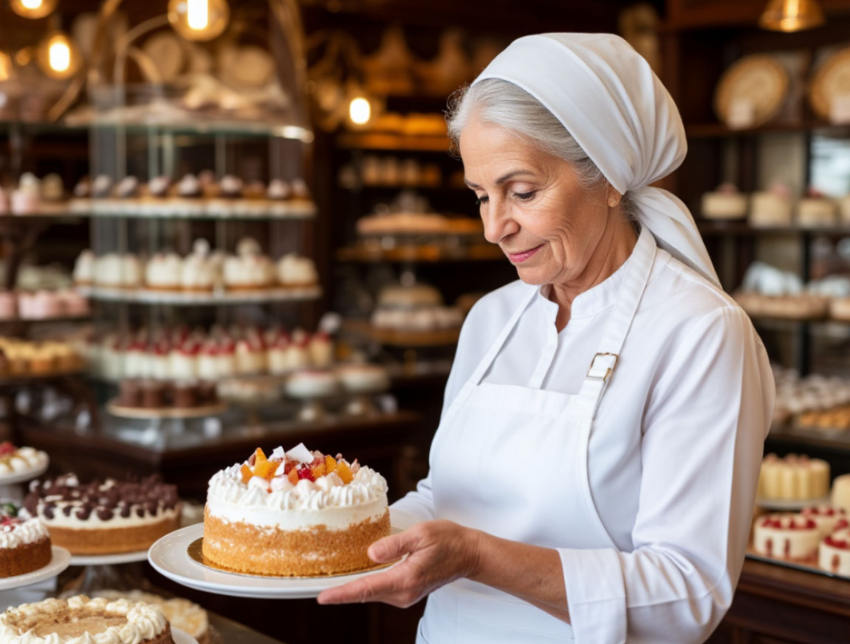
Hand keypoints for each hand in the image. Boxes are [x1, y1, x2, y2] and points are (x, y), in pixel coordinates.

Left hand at [316, 520, 480, 607]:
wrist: (469, 553)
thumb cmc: (448, 540)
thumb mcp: (421, 534)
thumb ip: (395, 545)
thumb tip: (370, 553)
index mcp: (405, 579)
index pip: (367, 589)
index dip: (342, 594)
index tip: (322, 597)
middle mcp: (403, 593)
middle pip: (365, 593)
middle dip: (341, 590)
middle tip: (315, 582)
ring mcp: (405, 595)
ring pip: (371, 592)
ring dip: (352, 587)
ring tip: (329, 579)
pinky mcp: (406, 591)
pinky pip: (380, 589)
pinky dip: (365, 584)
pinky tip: (355, 575)